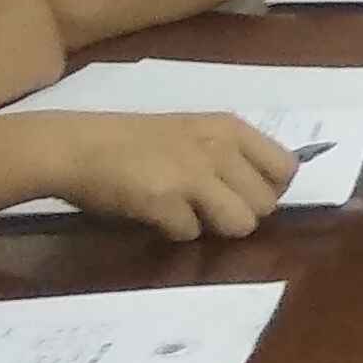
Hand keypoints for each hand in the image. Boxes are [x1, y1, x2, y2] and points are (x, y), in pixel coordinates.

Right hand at [40, 111, 297, 241]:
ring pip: (241, 224)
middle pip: (267, 204)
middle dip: (242, 213)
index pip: (287, 168)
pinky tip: (154, 213)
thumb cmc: (133, 141)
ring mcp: (193, 174)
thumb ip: (230, 156)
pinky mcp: (165, 200)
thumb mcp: (194, 133)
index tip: (246, 195)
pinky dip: (175, 231)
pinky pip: (191, 234)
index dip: (271, 189)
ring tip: (187, 213)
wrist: (75, 146)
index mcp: (230, 128)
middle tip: (209, 207)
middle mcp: (219, 148)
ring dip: (215, 227)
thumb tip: (263, 192)